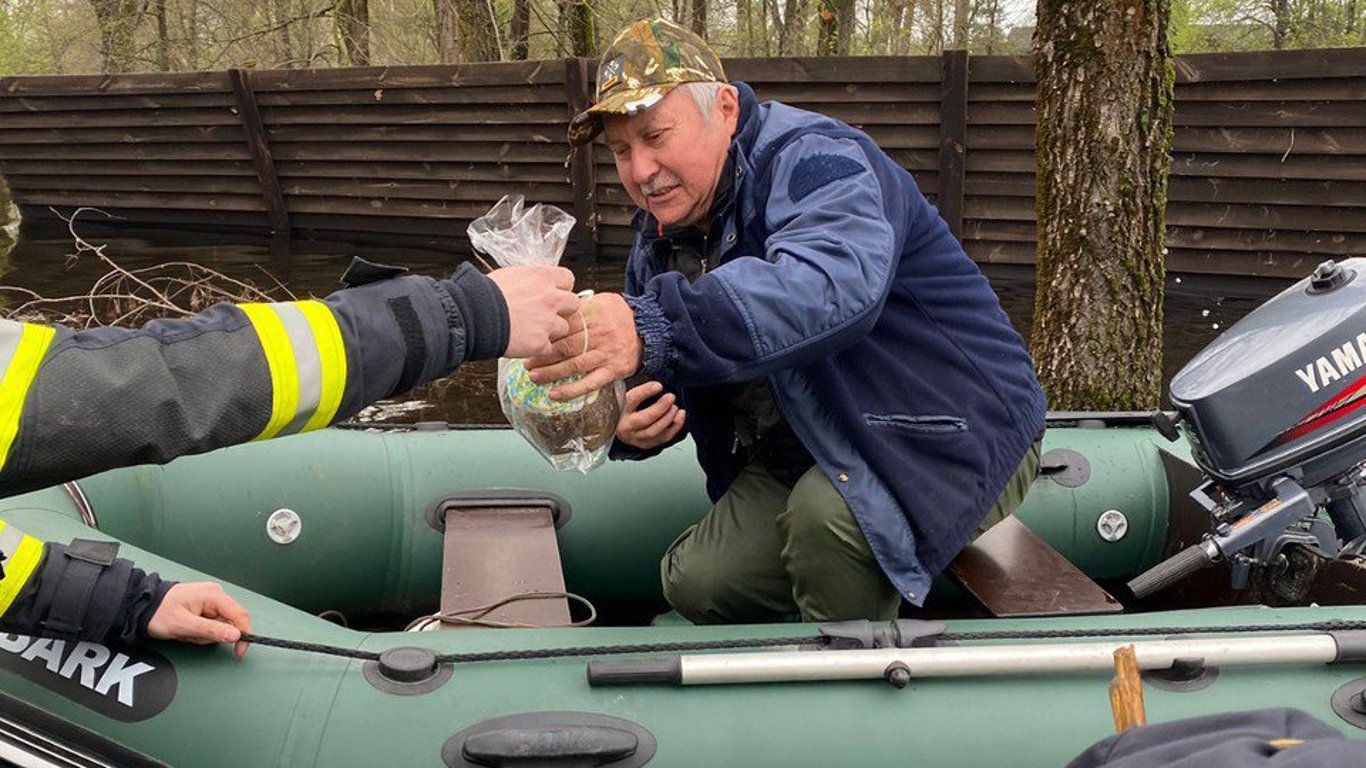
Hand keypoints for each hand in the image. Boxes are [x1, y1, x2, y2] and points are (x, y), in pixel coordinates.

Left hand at [147, 582, 251, 658]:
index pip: (239, 615)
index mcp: (213, 594)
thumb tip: (236, 635)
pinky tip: (187, 629)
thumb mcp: (184, 625)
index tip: (239, 651)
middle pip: (228, 622)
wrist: (141, 607)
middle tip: (192, 636)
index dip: (242, 634)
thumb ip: (212, 630)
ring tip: (186, 632)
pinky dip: (199, 631)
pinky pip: (210, 623)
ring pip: (219, 625)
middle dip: (211, 635)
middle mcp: (214, 594)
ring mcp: (209, 600)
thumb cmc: (158, 612)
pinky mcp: (204, 606)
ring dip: (203, 635)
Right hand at [486, 266, 579, 357]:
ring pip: (563, 328)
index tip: (554, 293)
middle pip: (573, 304)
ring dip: (551, 330)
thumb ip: (528, 280)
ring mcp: (547, 322)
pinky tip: (524, 343)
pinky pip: (548, 348)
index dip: (561, 288)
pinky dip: (538, 348)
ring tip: (530, 330)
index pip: (568, 279)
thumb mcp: (508, 276)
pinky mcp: (540, 343)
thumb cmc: (482, 294)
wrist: (472, 316)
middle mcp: (550, 298)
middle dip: (562, 310)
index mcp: (542, 277)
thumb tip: (532, 282)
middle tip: (546, 314)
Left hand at [525, 293, 641, 400]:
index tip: (530, 340)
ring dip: (551, 373)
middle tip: (526, 362)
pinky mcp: (614, 370)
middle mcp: (599, 334)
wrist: (648, 328)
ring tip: (534, 377)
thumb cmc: (619, 315)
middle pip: (565, 346)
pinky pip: (590, 383)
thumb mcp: (600, 301)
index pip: (563, 325)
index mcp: (593, 314)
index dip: (544, 335)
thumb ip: (578, 307)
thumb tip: (552, 310)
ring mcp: (606, 353)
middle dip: (542, 355)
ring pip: (574, 365)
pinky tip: (556, 394)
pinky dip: (572, 390)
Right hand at [616, 381, 685, 449]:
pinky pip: (662, 438)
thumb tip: (648, 371)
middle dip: (661, 408)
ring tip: (675, 407)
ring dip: (669, 418)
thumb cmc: (623, 406)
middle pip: (644, 419)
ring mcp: (635, 437)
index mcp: (619, 409)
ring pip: (654, 431)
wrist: (617, 425)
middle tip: (671, 397)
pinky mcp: (644, 444)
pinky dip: (675, 427)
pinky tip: (679, 416)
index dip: (646, 391)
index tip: (658, 385)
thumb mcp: (625, 392)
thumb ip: (635, 385)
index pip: (631, 400)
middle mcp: (625, 425)